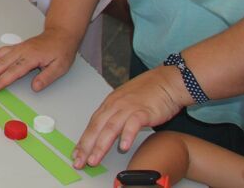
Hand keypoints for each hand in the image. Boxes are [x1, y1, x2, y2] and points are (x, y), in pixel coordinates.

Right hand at [0, 27, 79, 92]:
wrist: (60, 34)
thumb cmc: (61, 51)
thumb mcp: (60, 67)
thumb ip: (46, 77)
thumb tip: (35, 87)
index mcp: (31, 57)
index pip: (12, 72)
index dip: (0, 82)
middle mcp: (21, 51)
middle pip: (0, 64)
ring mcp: (17, 48)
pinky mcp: (16, 47)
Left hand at [72, 66, 188, 168]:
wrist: (167, 81)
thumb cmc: (148, 93)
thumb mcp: (125, 102)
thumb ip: (116, 115)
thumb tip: (106, 131)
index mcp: (109, 104)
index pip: (92, 124)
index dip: (83, 140)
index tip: (76, 154)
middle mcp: (115, 105)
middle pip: (97, 127)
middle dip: (86, 146)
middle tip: (79, 162)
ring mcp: (129, 107)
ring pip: (110, 128)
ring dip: (101, 145)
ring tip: (94, 159)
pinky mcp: (144, 111)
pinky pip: (133, 124)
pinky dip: (127, 135)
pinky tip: (124, 147)